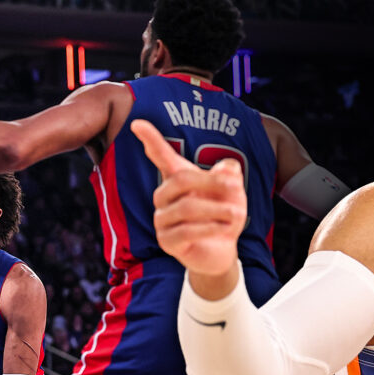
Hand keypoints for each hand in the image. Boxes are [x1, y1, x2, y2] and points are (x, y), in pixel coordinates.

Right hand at [131, 119, 245, 277]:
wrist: (221, 251)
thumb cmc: (223, 215)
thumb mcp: (233, 192)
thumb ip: (230, 175)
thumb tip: (228, 167)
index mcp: (177, 179)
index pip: (160, 156)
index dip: (150, 139)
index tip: (137, 123)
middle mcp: (163, 197)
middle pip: (180, 180)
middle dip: (210, 181)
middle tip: (235, 185)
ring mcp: (162, 219)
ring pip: (186, 208)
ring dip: (216, 208)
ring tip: (236, 212)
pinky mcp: (166, 241)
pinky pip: (187, 231)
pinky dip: (211, 228)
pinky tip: (226, 228)